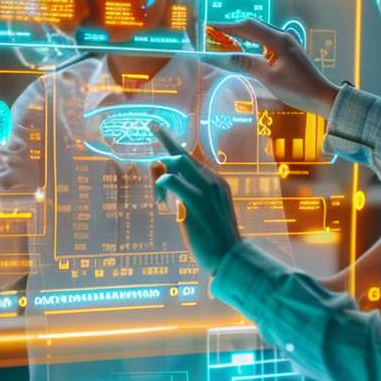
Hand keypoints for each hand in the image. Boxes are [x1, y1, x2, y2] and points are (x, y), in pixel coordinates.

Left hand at [151, 127, 242, 272]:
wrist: (229, 256)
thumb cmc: (215, 240)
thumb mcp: (202, 213)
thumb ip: (186, 197)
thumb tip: (166, 184)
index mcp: (215, 182)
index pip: (191, 159)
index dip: (173, 145)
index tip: (160, 130)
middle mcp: (211, 180)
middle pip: (181, 154)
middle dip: (165, 139)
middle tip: (151, 125)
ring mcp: (203, 188)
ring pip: (173, 164)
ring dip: (158, 180)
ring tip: (160, 202)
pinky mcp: (194, 200)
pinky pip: (170, 180)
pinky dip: (160, 186)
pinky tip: (162, 203)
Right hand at [208, 18, 341, 117]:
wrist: (322, 96)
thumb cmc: (298, 89)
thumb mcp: (270, 79)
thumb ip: (249, 65)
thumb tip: (230, 56)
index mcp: (278, 41)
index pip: (248, 27)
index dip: (228, 27)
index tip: (212, 27)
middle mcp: (283, 36)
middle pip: (255, 25)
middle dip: (234, 27)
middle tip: (216, 32)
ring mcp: (288, 42)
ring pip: (261, 31)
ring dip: (244, 33)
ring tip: (228, 37)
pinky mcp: (290, 49)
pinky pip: (268, 38)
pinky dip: (254, 40)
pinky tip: (248, 46)